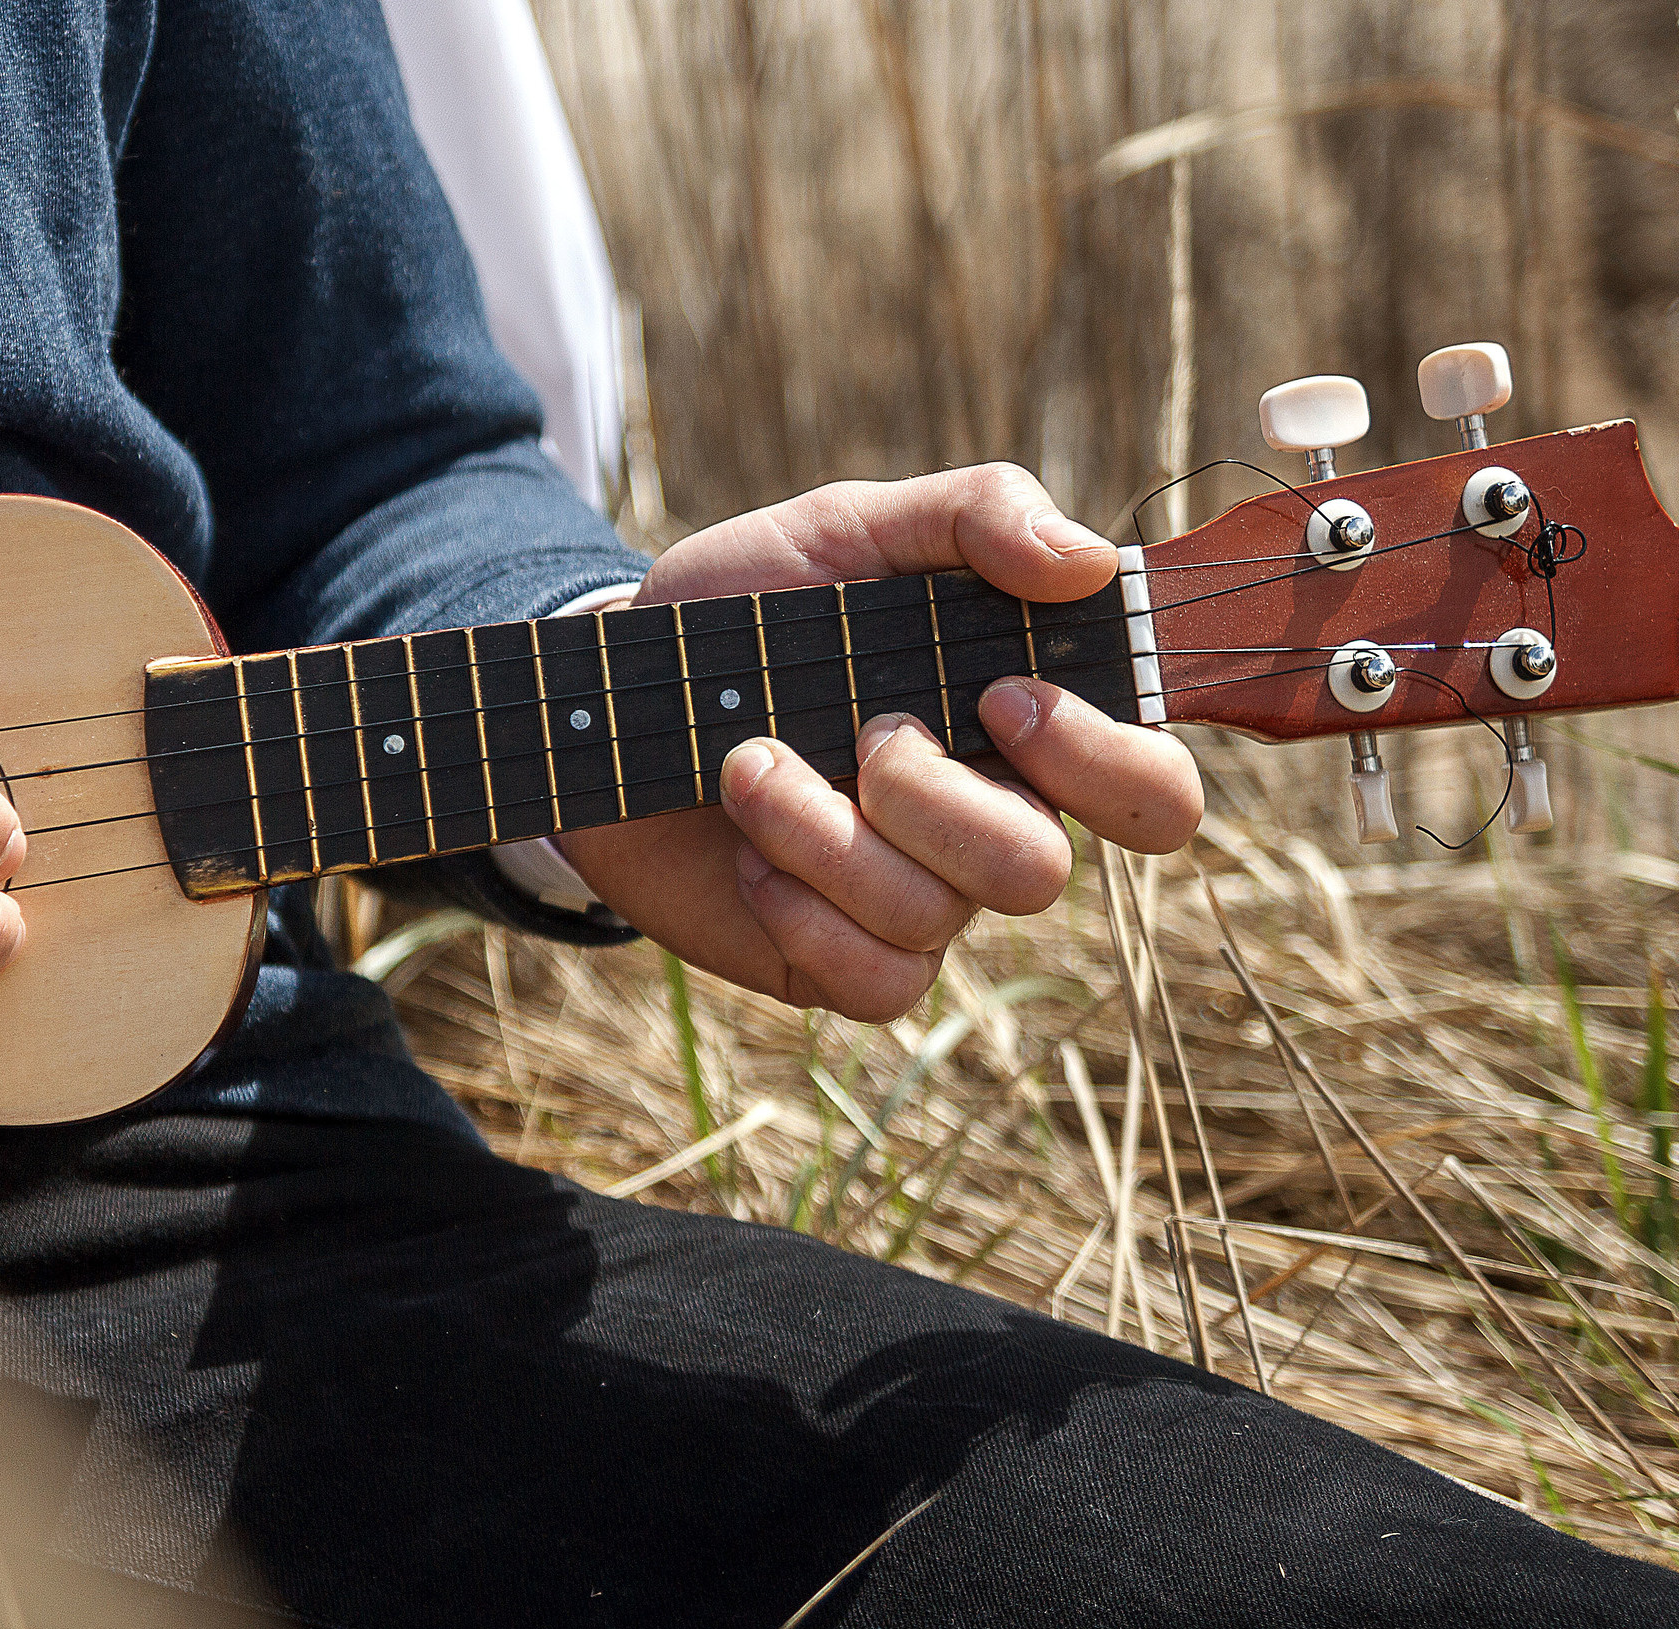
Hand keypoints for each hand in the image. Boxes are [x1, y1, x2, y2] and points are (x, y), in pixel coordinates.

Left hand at [555, 464, 1200, 1020]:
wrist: (610, 694)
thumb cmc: (746, 610)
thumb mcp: (848, 529)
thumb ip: (973, 514)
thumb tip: (1086, 562)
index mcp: (1020, 730)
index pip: (1152, 791)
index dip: (1107, 762)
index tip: (1005, 694)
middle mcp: (985, 824)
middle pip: (1041, 870)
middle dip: (938, 802)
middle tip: (866, 732)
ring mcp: (913, 901)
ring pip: (934, 917)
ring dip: (824, 834)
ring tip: (748, 766)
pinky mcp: (835, 961)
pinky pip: (873, 981)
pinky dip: (802, 910)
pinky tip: (749, 854)